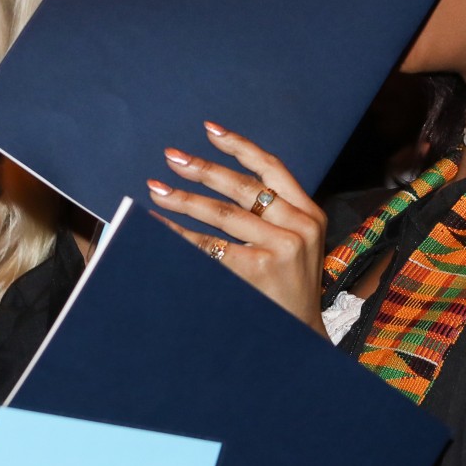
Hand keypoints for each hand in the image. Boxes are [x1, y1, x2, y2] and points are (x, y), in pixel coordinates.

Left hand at [147, 121, 329, 335]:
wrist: (298, 336)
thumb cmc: (288, 286)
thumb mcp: (296, 243)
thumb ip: (271, 214)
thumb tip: (218, 180)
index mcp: (309, 213)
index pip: (272, 168)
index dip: (239, 145)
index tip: (209, 129)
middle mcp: (299, 226)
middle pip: (242, 187)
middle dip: (202, 169)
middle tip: (171, 157)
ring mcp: (279, 248)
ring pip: (222, 213)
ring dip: (184, 199)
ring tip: (157, 189)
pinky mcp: (257, 269)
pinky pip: (209, 245)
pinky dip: (180, 234)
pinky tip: (159, 226)